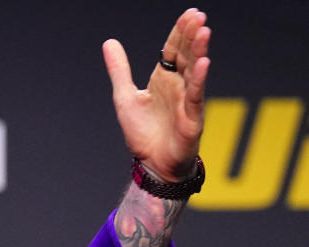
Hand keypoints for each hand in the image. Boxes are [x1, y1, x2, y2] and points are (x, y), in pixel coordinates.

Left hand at [103, 8, 210, 180]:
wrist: (151, 164)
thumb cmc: (143, 133)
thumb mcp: (125, 96)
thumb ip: (119, 69)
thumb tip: (109, 42)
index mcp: (163, 79)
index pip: (173, 50)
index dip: (180, 32)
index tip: (188, 13)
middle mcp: (178, 86)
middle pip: (186, 55)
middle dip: (192, 35)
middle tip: (198, 15)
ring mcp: (187, 100)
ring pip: (194, 71)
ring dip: (199, 51)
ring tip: (204, 31)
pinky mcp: (191, 117)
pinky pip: (195, 95)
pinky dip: (198, 79)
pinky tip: (203, 63)